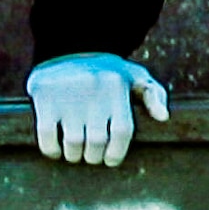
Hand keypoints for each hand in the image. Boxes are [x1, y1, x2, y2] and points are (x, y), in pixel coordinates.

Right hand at [26, 52, 168, 167]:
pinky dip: (52, 150)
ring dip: (74, 156)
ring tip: (76, 153)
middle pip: (97, 142)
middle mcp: (94, 91)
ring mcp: (68, 95)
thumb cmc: (108, 72)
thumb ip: (154, 94)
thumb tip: (163, 117)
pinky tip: (57, 150)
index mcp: (118, 87)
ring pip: (73, 144)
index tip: (110, 160)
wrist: (69, 49)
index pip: (122, 132)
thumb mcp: (135, 76)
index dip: (116, 152)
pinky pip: (47, 137)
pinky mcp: (45, 99)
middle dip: (94, 156)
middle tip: (91, 156)